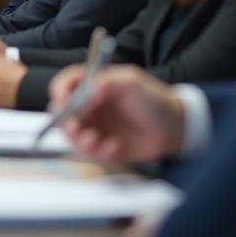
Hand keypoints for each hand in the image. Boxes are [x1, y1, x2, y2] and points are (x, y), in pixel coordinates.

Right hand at [49, 64, 185, 163]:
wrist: (175, 128)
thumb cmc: (155, 100)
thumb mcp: (131, 82)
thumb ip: (105, 83)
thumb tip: (83, 95)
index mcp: (93, 85)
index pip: (64, 84)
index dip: (60, 91)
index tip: (65, 102)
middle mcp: (89, 106)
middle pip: (61, 113)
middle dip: (66, 122)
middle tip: (76, 128)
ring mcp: (95, 127)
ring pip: (71, 136)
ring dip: (79, 141)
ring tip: (96, 141)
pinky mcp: (102, 147)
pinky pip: (90, 154)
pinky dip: (100, 152)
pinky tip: (117, 147)